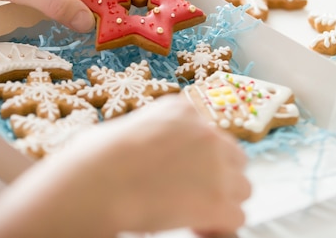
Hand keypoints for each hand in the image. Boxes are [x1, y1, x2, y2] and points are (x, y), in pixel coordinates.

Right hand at [0, 97, 250, 237]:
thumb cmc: (92, 159)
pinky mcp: (218, 200)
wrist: (95, 183)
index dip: (200, 157)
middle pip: (234, 158)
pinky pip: (237, 218)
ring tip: (195, 215)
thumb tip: (142, 153)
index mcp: (181, 110)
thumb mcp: (121, 129)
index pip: (210, 131)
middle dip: (219, 177)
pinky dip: (220, 228)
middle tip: (193, 195)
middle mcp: (205, 131)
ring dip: (224, 202)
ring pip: (243, 187)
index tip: (186, 173)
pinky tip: (197, 230)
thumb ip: (146, 134)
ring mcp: (215, 165)